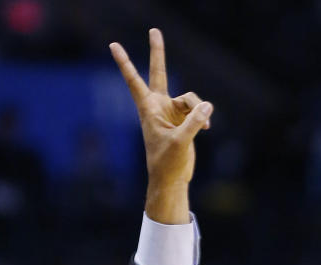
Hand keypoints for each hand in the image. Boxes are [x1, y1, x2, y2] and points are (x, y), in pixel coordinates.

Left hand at [109, 29, 213, 222]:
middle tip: (154, 30)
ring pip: (190, 97)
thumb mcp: (181, 142)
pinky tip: (206, 130)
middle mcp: (158, 107)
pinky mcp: (184, 119)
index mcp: (148, 110)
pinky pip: (198, 109)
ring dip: (198, 109)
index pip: (134, 81)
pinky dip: (204, 117)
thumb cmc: (167, 163)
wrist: (171, 179)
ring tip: (203, 128)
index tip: (113, 46)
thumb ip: (194, 122)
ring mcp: (172, 112)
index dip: (125, 63)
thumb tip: (207, 106)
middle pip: (159, 73)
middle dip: (158, 52)